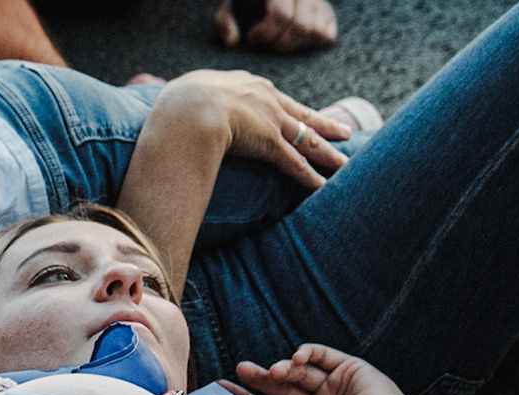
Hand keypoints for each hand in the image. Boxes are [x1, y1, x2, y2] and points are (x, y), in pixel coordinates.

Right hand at [158, 69, 348, 188]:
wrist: (190, 107)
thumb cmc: (180, 101)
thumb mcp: (185, 95)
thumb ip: (188, 105)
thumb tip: (173, 117)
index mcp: (245, 86)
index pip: (274, 99)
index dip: (287, 109)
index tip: (299, 114)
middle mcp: (265, 100)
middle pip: (301, 116)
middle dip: (323, 125)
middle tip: (344, 132)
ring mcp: (270, 122)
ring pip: (306, 139)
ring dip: (326, 153)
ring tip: (342, 162)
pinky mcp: (269, 143)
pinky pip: (293, 162)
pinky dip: (308, 175)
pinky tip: (321, 184)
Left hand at [212, 0, 337, 53]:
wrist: (266, 4)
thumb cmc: (245, 6)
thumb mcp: (229, 10)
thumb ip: (224, 23)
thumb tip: (232, 42)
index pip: (281, 14)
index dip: (266, 32)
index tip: (252, 37)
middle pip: (300, 26)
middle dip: (280, 41)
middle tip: (267, 43)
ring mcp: (318, 2)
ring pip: (313, 31)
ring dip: (293, 44)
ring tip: (278, 41)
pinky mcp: (328, 14)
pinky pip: (326, 35)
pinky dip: (309, 44)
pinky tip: (293, 41)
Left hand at [221, 344, 416, 394]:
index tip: (224, 390)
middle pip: (282, 389)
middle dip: (259, 379)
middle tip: (240, 370)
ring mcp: (334, 388)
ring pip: (300, 372)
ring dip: (284, 369)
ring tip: (274, 372)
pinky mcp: (350, 369)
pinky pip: (323, 355)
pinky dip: (307, 353)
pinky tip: (296, 359)